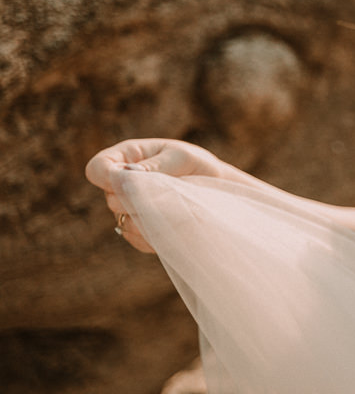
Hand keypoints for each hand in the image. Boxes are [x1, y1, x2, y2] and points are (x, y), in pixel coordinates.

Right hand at [85, 139, 223, 252]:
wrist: (217, 190)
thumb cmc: (198, 165)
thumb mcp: (181, 158)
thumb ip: (153, 167)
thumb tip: (124, 178)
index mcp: (127, 157)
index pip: (97, 168)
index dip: (107, 177)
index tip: (132, 183)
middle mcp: (121, 184)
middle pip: (111, 199)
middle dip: (140, 199)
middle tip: (171, 192)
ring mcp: (127, 209)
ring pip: (124, 221)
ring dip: (153, 216)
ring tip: (179, 205)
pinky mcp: (137, 231)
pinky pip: (137, 237)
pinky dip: (157, 231)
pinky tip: (176, 221)